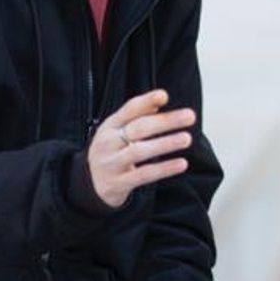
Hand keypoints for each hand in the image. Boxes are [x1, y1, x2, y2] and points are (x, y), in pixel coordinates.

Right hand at [88, 89, 196, 207]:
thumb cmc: (111, 152)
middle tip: (190, 116)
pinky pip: (144, 175)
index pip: (128, 110)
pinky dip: (164, 169)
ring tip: (187, 138)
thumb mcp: (117, 131)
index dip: (145, 102)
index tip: (164, 95)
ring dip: (165, 144)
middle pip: (138, 129)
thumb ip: (137, 117)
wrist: (89, 184)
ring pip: (139, 151)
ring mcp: (112, 163)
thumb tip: (159, 100)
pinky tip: (182, 163)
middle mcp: (108, 143)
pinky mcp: (119, 183)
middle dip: (165, 121)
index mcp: (109, 126)